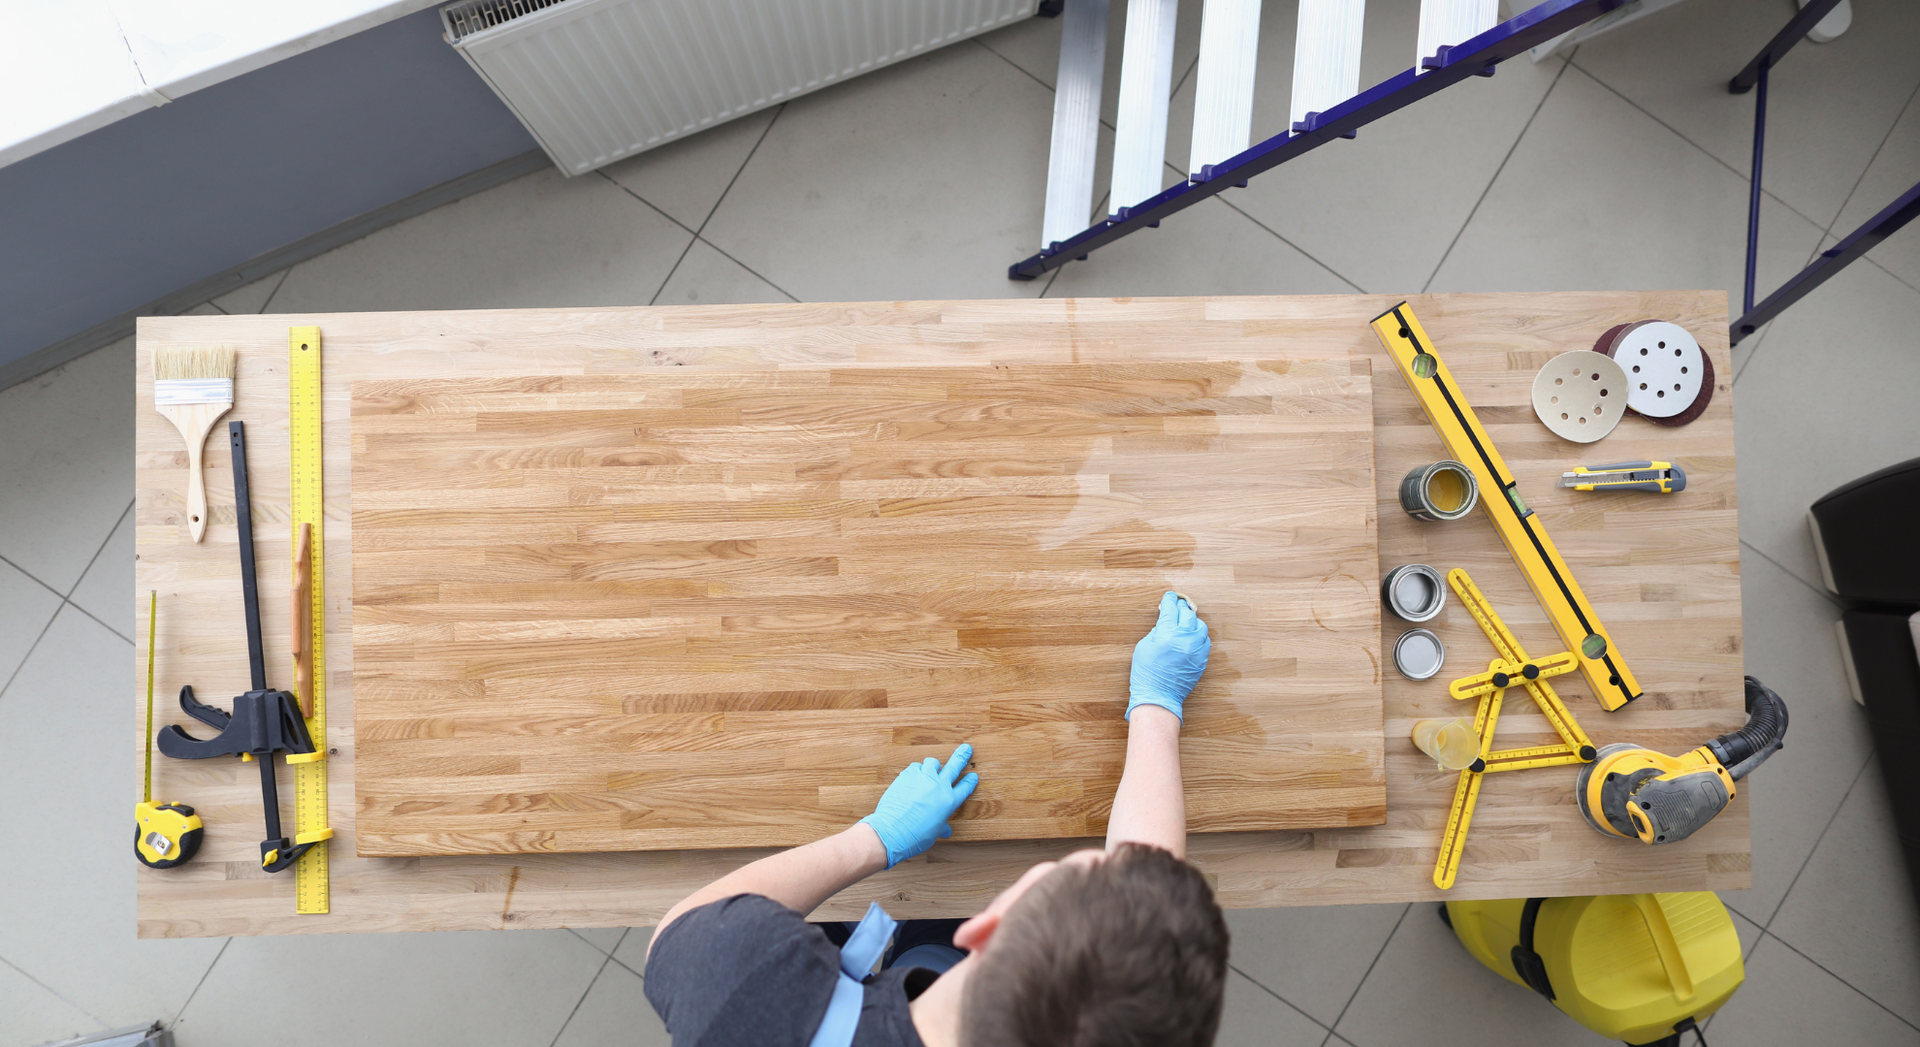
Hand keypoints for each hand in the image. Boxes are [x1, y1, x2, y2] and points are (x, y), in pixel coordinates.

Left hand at [860, 744, 979, 867]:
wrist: (893, 830)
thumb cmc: (915, 835)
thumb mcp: (933, 832)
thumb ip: (940, 826)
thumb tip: (945, 830)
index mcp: (949, 801)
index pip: (964, 788)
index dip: (970, 782)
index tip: (973, 776)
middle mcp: (939, 786)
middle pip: (954, 766)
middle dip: (962, 756)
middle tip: (966, 748)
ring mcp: (923, 778)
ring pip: (932, 762)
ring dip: (932, 765)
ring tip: (929, 770)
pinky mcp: (908, 774)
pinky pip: (915, 767)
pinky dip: (915, 771)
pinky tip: (912, 778)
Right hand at [1127, 591, 1209, 721]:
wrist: (1158, 696)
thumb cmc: (1146, 672)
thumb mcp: (1144, 646)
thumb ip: (1157, 630)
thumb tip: (1166, 621)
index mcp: (1168, 634)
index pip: (1171, 609)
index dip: (1169, 600)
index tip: (1169, 596)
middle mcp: (1185, 640)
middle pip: (1188, 614)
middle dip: (1181, 607)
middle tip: (1177, 605)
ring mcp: (1196, 650)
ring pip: (1200, 626)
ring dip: (1192, 621)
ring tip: (1186, 621)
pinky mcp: (1202, 660)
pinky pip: (1205, 641)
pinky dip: (1198, 636)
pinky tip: (1192, 636)